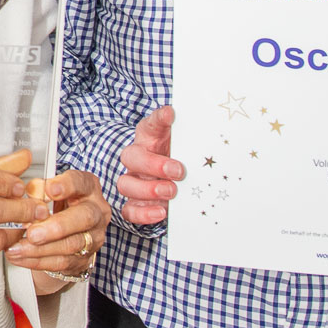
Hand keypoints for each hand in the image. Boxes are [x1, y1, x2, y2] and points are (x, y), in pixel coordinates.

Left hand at [8, 170, 110, 284]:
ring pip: (71, 244)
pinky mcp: (84, 258)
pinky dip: (38, 261)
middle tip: (32, 233)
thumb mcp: (49, 190)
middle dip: (56, 226)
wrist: (67, 231)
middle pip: (84, 218)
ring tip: (17, 248)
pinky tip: (20, 257)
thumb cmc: (57, 204)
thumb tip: (30, 191)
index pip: (81, 182)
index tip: (50, 189)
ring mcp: (93, 237)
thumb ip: (39, 189)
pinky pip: (62, 262)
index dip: (66, 185)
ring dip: (41, 249)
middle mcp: (96, 212)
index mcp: (88, 189)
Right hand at [116, 106, 183, 224]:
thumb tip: (202, 124)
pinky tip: (162, 212)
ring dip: (148, 189)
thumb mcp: (186, 145)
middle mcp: (138, 159)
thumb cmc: (181, 160)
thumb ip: (191, 136)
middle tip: (179, 171)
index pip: (150, 125)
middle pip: (130, 156)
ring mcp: (134, 182)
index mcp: (150, 139)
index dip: (158, 119)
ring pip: (125, 184)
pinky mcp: (135, 204)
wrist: (177, 183)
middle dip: (153, 164)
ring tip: (171, 191)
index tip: (171, 114)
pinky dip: (144, 213)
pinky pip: (129, 210)